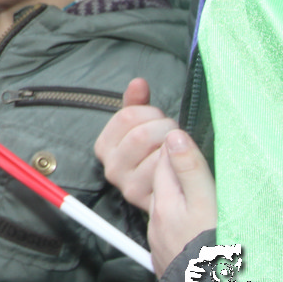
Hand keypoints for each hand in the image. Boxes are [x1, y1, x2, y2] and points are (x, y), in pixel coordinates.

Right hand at [94, 77, 177, 211]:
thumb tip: (138, 83)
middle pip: (141, 135)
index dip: (149, 112)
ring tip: (175, 147)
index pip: (126, 117)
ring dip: (173, 146)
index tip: (157, 118)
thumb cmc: (153, 153)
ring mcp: (129, 186)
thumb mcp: (141, 124)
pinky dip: (178, 162)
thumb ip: (137, 102)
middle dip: (163, 128)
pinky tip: (178, 162)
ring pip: (156, 153)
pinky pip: (169, 172)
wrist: (170, 191)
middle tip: (171, 132)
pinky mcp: (149, 199)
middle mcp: (111, 168)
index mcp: (104, 146)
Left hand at [148, 129, 216, 274]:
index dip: (177, 146)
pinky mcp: (171, 262)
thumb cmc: (214, 251)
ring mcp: (163, 244)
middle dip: (176, 169)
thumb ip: (191, 170)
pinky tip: (201, 228)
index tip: (192, 137)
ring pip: (170, 210)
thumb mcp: (207, 203)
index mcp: (165, 204)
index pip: (164, 163)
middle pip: (164, 185)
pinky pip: (175, 234)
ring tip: (204, 193)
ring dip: (182, 198)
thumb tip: (174, 136)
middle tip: (198, 158)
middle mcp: (158, 223)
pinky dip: (185, 224)